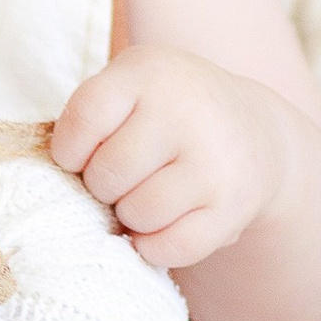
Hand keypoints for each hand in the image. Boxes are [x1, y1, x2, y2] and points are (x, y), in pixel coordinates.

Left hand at [49, 45, 296, 274]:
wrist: (257, 132)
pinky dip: (156, 246)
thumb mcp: (132, 86)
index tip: (82, 155)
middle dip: (104, 185)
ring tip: (149, 194)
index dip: (69, 149)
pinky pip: (169, 248)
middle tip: (127, 175)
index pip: (84, 118)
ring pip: (137, 215)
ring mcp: (214, 161)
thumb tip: (62, 185)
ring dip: (132, 216)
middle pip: (106, 175)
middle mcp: (186, 110)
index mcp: (150, 72)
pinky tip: (165, 222)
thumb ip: (89, 120)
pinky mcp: (232, 206)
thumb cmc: (169, 113)